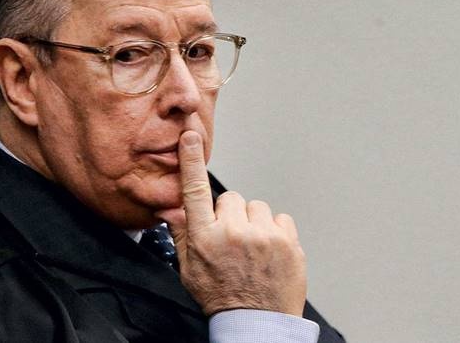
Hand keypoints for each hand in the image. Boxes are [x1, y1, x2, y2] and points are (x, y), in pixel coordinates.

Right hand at [156, 131, 306, 315]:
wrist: (257, 323)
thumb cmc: (222, 298)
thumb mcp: (189, 270)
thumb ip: (182, 235)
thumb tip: (171, 209)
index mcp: (204, 238)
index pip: (194, 189)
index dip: (191, 159)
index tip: (190, 136)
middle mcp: (233, 232)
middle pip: (230, 198)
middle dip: (230, 214)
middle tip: (232, 239)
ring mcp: (263, 235)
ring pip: (256, 207)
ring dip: (253, 222)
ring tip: (252, 248)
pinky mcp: (287, 241)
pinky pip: (280, 218)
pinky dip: (275, 231)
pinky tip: (268, 251)